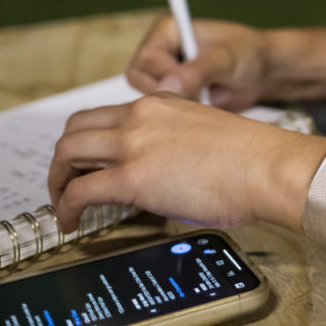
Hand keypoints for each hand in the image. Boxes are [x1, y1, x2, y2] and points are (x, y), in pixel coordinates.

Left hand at [48, 92, 325, 233]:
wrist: (267, 166)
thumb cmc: (250, 158)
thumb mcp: (202, 133)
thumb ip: (173, 143)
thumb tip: (161, 173)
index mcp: (160, 103)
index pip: (105, 115)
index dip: (89, 144)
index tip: (89, 166)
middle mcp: (141, 116)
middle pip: (76, 129)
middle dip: (64, 160)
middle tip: (67, 185)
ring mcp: (134, 143)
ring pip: (68, 152)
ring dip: (58, 181)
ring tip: (64, 206)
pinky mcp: (133, 176)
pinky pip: (80, 190)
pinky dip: (66, 207)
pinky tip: (71, 223)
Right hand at [127, 15, 270, 110]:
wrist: (262, 73)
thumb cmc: (246, 53)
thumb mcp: (224, 59)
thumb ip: (196, 71)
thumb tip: (168, 86)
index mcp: (167, 29)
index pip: (146, 59)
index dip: (167, 77)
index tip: (194, 84)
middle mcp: (159, 49)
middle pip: (140, 80)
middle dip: (170, 92)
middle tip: (201, 93)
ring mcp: (162, 72)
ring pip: (147, 98)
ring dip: (175, 103)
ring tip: (203, 96)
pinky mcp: (169, 92)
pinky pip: (159, 111)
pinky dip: (178, 113)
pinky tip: (201, 106)